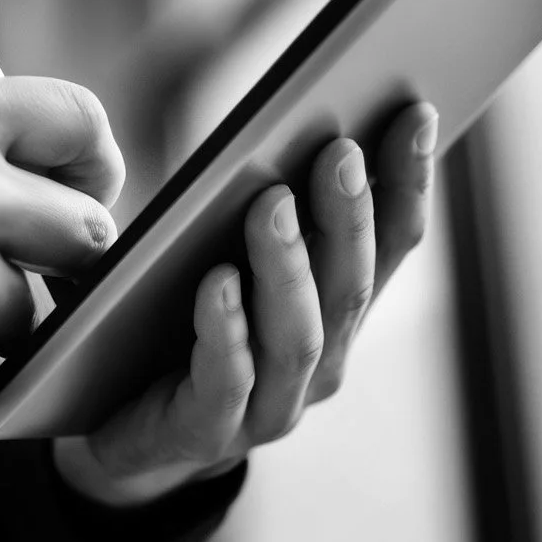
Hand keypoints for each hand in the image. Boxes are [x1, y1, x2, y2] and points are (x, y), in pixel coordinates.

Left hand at [51, 103, 439, 506]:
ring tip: (272, 203)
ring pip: (296, 334)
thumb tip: (290, 124)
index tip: (416, 112)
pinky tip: (218, 281)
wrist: (125, 430)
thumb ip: (267, 215)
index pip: (390, 245)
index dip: (407, 182)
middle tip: (340, 149)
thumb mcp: (226, 257)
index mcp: (336, 314)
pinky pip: (225, 378)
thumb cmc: (177, 327)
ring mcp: (270, 405)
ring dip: (289, 265)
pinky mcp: (206, 429)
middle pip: (348, 284)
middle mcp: (319, 362)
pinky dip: (226, 328)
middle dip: (349, 215)